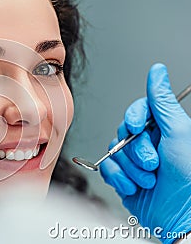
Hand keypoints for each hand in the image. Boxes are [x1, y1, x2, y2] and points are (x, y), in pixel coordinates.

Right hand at [100, 63, 190, 242]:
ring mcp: (133, 160)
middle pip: (123, 131)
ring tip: (149, 179)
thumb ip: (162, 102)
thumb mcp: (179, 133)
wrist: (179, 218)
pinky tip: (135, 187)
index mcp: (163, 129)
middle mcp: (147, 142)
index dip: (134, 118)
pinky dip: (119, 179)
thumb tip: (157, 72)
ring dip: (131, 169)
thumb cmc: (188, 179)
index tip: (139, 127)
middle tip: (154, 162)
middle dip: (136, 150)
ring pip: (113, 151)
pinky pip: (107, 168)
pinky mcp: (122, 176)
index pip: (138, 110)